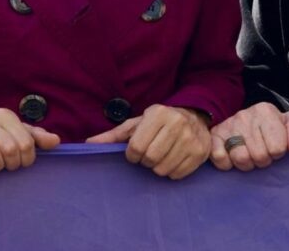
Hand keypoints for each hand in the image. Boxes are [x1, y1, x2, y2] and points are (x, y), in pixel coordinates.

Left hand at [86, 104, 210, 179]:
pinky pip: (178, 174)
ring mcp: (191, 139)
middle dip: (145, 161)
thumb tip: (88, 144)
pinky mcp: (200, 153)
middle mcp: (177, 124)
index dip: (131, 155)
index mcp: (158, 114)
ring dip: (157, 168)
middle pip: (150, 159)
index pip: (136, 146)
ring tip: (160, 157)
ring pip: (163, 169)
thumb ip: (114, 135)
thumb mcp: (136, 123)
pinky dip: (171, 172)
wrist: (194, 117)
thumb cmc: (159, 122)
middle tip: (148, 155)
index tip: (134, 152)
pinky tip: (172, 160)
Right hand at [209, 102, 288, 171]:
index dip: (278, 152)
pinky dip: (227, 163)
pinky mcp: (214, 136)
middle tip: (261, 152)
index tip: (275, 146)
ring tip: (249, 155)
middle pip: (260, 156)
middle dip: (263, 160)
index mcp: (265, 111)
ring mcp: (228, 125)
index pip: (278, 148)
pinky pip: (221, 158)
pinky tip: (232, 157)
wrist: (246, 120)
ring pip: (241, 159)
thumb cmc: (271, 126)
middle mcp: (245, 115)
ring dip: (247, 163)